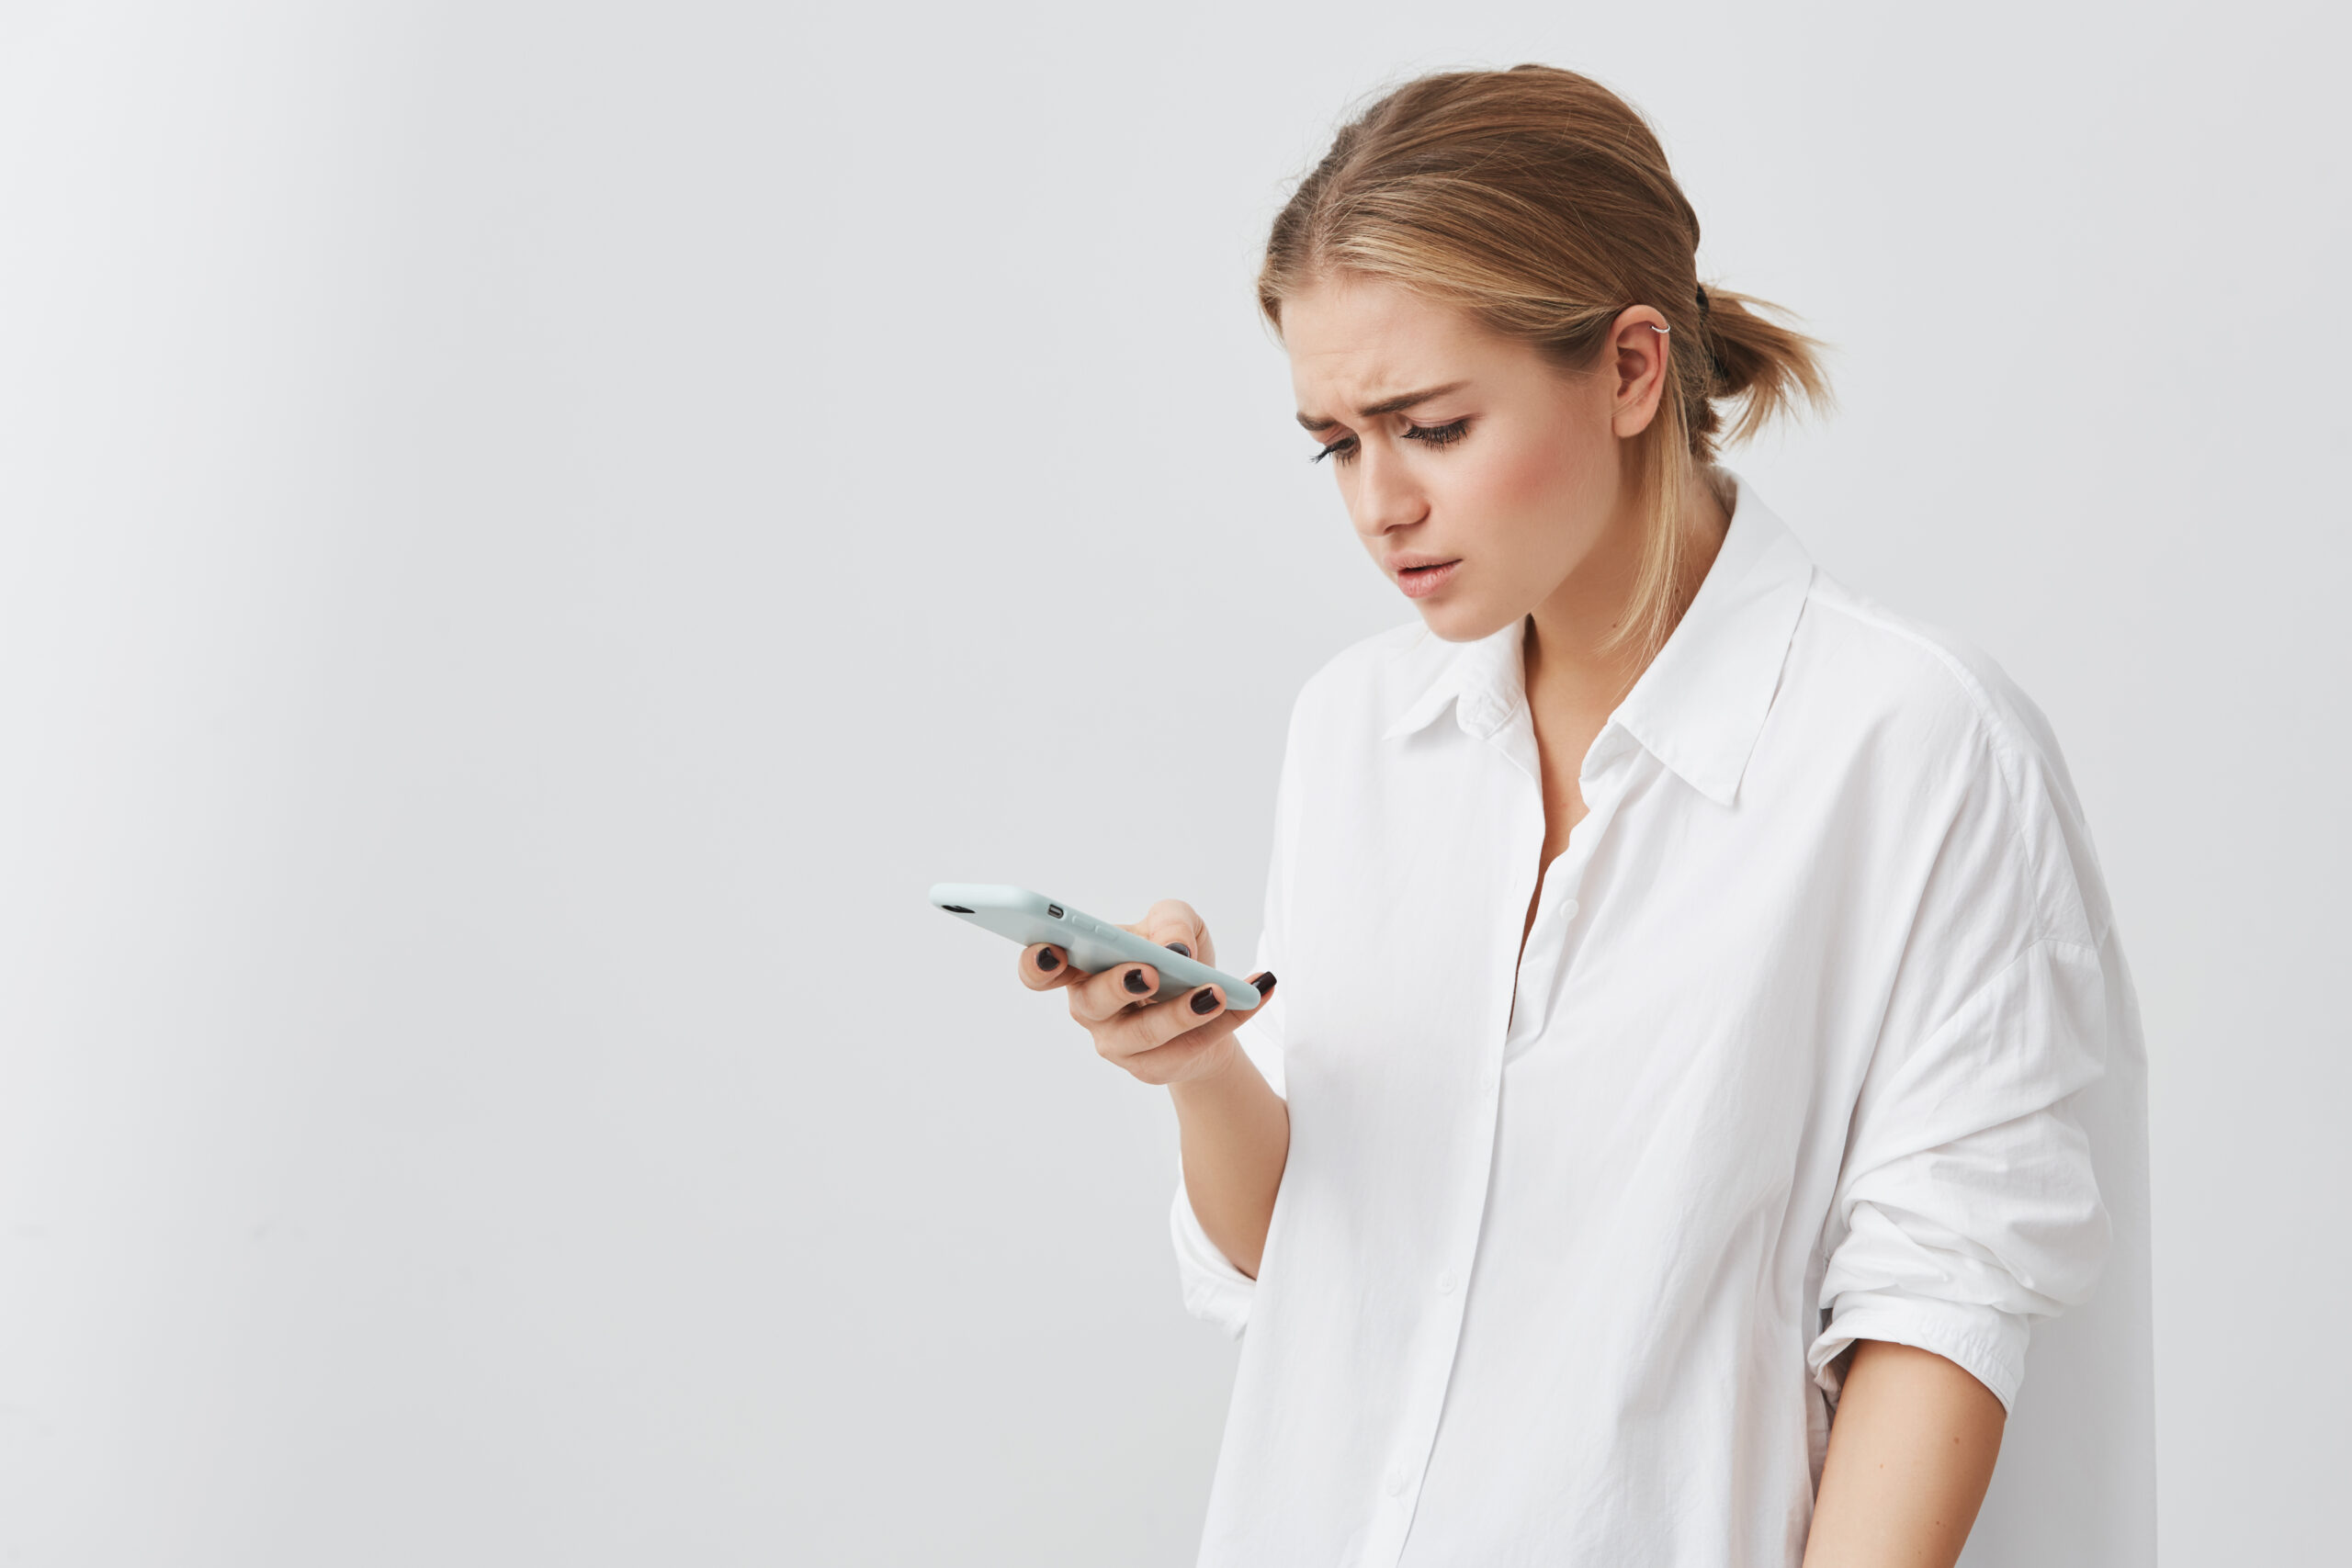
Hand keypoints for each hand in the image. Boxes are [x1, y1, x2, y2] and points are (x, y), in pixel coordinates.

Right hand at [1016, 898, 1275, 1085]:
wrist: (1208, 1005)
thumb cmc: (1174, 956)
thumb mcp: (1177, 923)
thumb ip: (1171, 921)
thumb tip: (1175, 948)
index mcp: (1082, 967)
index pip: (1041, 969)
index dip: (1038, 962)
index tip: (1053, 948)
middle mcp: (1091, 1009)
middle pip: (1092, 1003)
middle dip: (1118, 984)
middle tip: (1150, 971)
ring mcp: (1119, 1045)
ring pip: (1144, 1035)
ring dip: (1180, 1013)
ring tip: (1215, 992)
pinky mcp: (1155, 1068)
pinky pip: (1190, 1048)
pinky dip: (1228, 1019)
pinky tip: (1256, 992)